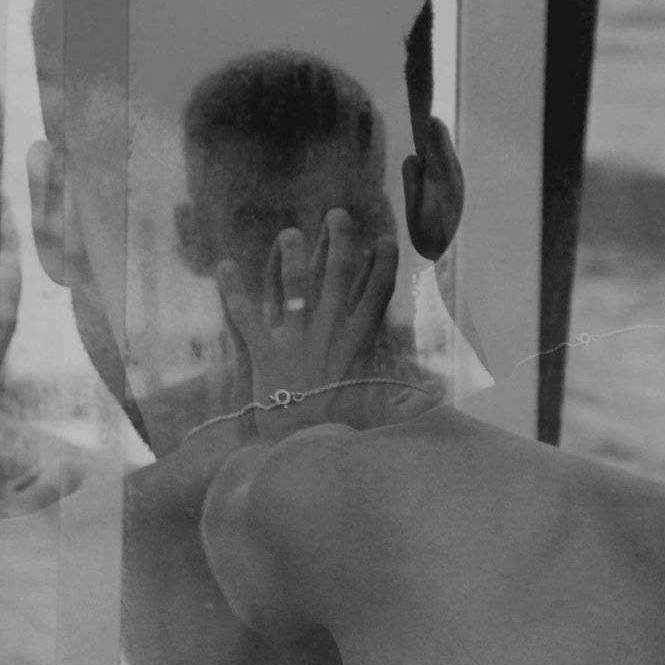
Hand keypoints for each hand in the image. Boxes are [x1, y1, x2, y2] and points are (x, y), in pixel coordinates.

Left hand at [216, 209, 396, 440]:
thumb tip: (440, 394)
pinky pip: (247, 315)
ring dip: (294, 256)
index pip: (377, 294)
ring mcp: (298, 341)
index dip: (382, 264)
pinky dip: (233, 290)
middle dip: (340, 241)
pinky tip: (225, 266)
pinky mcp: (266, 353)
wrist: (305, 450)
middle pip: (340, 277)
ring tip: (290, 233)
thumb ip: (409, 398)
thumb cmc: (343, 430)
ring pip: (296, 287)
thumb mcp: (380, 409)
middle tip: (336, 214)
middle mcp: (331, 334)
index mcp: (358, 343)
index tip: (384, 241)